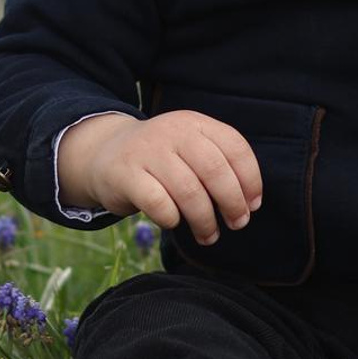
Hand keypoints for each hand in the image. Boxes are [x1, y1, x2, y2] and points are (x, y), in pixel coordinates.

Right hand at [78, 110, 263, 245]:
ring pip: (189, 191)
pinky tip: (173, 222)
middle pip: (215, 171)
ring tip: (208, 235)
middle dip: (232, 203)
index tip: (252, 205)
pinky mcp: (125, 175)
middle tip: (237, 224)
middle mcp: (172, 132)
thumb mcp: (190, 148)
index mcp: (195, 123)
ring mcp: (147, 151)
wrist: (104, 153)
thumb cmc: (161, 160)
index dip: (250, 180)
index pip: (235, 147)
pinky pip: (159, 204)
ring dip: (205, 220)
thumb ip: (219, 165)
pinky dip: (172, 219)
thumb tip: (248, 203)